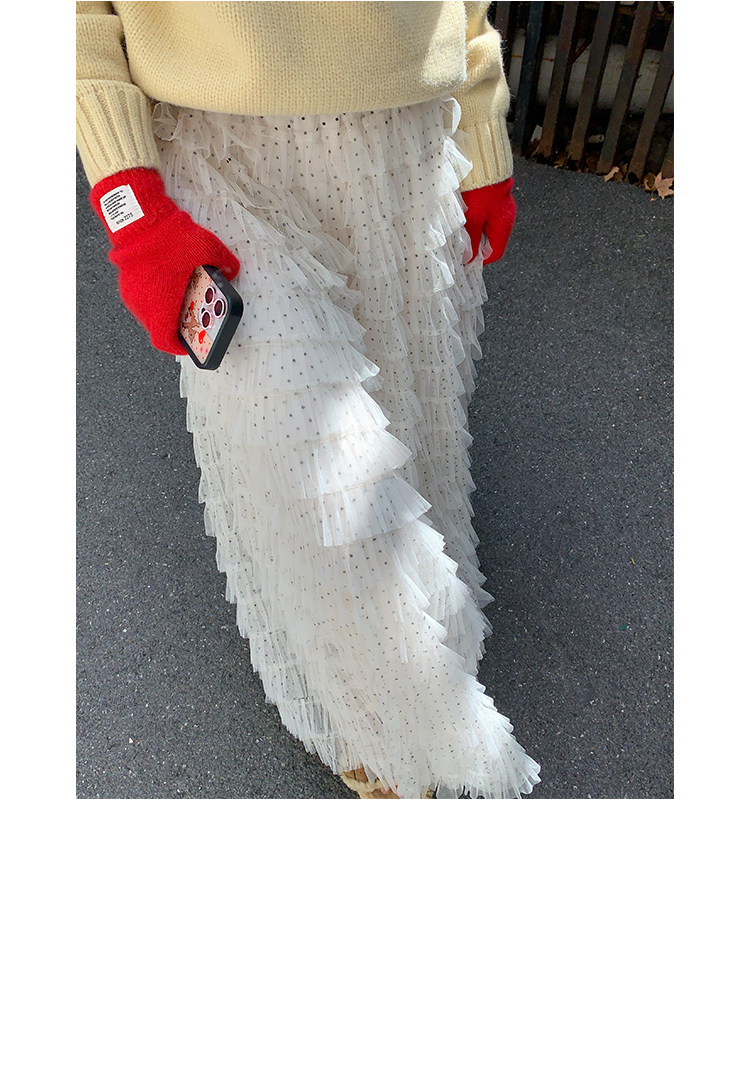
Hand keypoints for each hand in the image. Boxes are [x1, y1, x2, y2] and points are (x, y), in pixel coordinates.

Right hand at [90, 168, 239, 354]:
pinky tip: (166, 285)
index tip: (189, 343)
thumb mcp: (209, 250)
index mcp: (161, 307)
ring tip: (179, 301)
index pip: (165, 342)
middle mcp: (143, 306)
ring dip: (163, 312)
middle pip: (158, 329)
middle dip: (174, 327)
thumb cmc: (173, 240)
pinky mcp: (125, 283)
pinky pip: (141, 299)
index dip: (179, 346)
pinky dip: (153, 298)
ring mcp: (131, 295)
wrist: (140, 218)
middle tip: (189, 320)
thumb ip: (225, 264)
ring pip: (148, 315)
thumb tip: (232, 271)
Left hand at [462, 177, 515, 264]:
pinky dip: (473, 219)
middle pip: (490, 241)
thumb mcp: (472, 218)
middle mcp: (506, 217)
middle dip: (475, 245)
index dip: (479, 259)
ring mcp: (501, 207)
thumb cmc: (479, 189)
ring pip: (485, 228)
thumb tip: (468, 258)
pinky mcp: (493, 197)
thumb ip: (471, 241)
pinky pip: (484, 216)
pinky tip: (463, 215)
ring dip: (473, 231)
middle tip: (459, 244)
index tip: (465, 259)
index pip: (495, 253)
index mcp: (504, 225)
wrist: (482, 160)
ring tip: (459, 229)